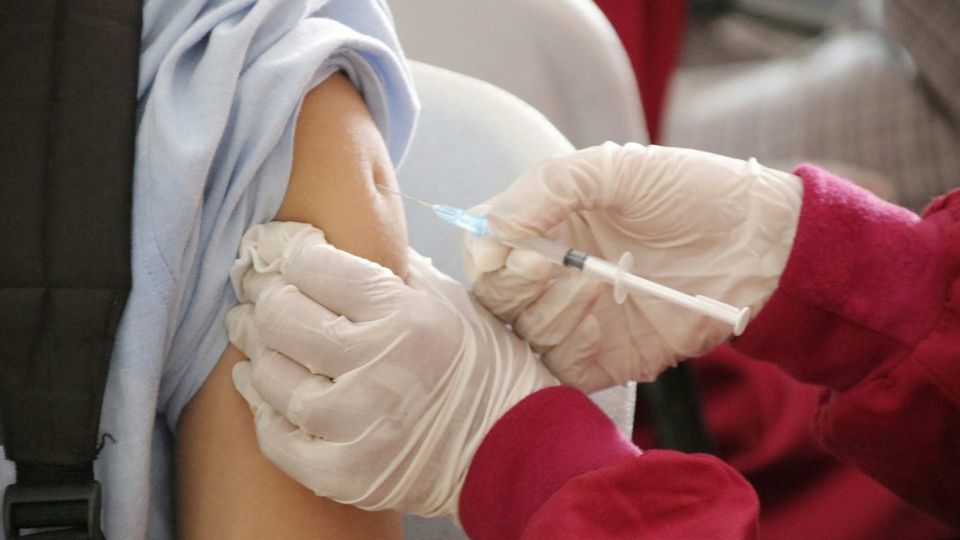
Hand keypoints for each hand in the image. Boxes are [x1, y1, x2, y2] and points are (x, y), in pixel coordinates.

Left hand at [226, 222, 556, 517]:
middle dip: (262, 296)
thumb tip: (329, 244)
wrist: (509, 447)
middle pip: (282, 317)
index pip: (315, 267)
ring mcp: (359, 425)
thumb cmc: (481, 366)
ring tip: (253, 335)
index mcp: (405, 315)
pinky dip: (262, 408)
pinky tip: (258, 385)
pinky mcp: (345, 473)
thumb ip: (391, 269)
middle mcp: (379, 366)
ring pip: (272, 376)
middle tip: (255, 289)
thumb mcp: (449, 301)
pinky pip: (277, 438)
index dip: (290, 254)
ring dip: (255, 350)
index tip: (283, 254)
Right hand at [463, 143, 802, 391]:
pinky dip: (567, 348)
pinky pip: (559, 369)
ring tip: (600, 284)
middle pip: (493, 295)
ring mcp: (575, 319)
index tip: (514, 248)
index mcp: (547, 225)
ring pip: (522, 333)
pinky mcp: (602, 359)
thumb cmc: (692, 194)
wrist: (761, 244)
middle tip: (551, 266)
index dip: (486, 252)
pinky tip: (600, 319)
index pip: (482, 246)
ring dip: (551, 309)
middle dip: (514, 283)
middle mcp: (552, 275)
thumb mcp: (616, 168)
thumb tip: (491, 229)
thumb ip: (548, 187)